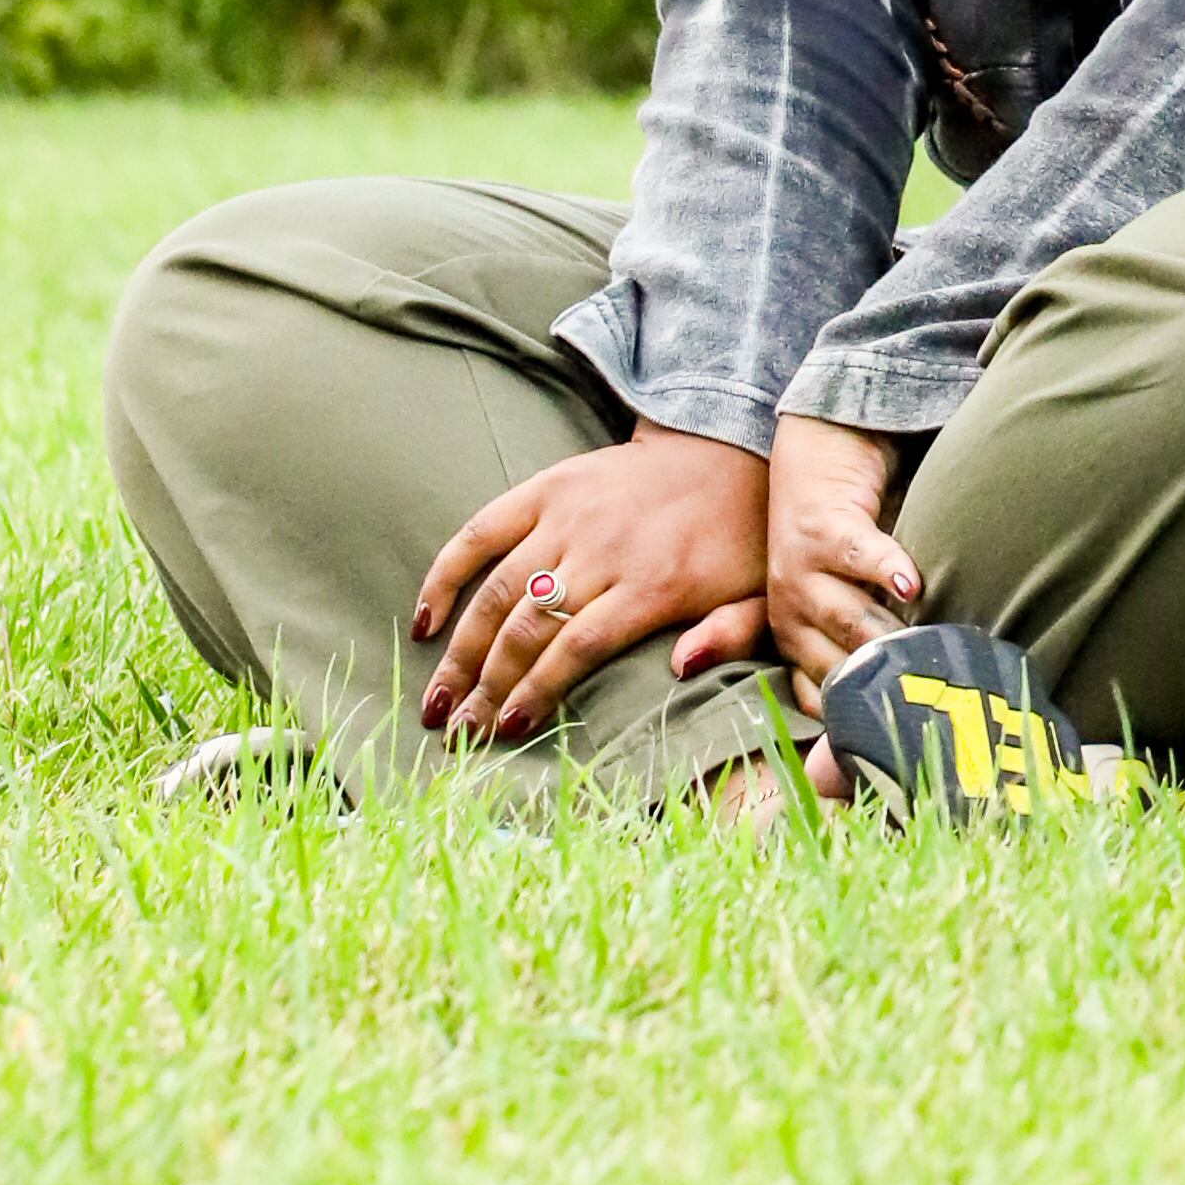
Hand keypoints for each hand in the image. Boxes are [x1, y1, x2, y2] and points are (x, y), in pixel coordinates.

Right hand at [413, 425, 766, 746]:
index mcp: (655, 581)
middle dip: (487, 686)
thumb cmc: (740, 540)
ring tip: (435, 702)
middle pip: (530, 624)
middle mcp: (604, 546)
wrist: (728, 447)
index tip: (506, 731)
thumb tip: (681, 669)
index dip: (538, 689)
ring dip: (461, 648)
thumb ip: (730, 636)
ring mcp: (571, 513)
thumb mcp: (760, 594)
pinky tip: (424, 619)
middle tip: (457, 737)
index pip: (580, 644)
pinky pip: (485, 527)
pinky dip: (448, 570)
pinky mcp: (551, 486)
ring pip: (500, 587)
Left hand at [737, 415, 923, 693]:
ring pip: (849, 618)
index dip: (863, 717)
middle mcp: (790, 613)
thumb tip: (911, 705)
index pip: (826, 698)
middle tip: (930, 696)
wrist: (819, 446)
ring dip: (888, 634)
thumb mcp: (849, 596)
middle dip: (883, 681)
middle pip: (843, 666)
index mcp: (795, 640)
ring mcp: (800, 570)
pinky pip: (855, 555)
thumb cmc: (843, 535)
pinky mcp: (821, 525)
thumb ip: (867, 644)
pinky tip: (911, 583)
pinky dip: (883, 568)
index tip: (902, 729)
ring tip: (930, 647)